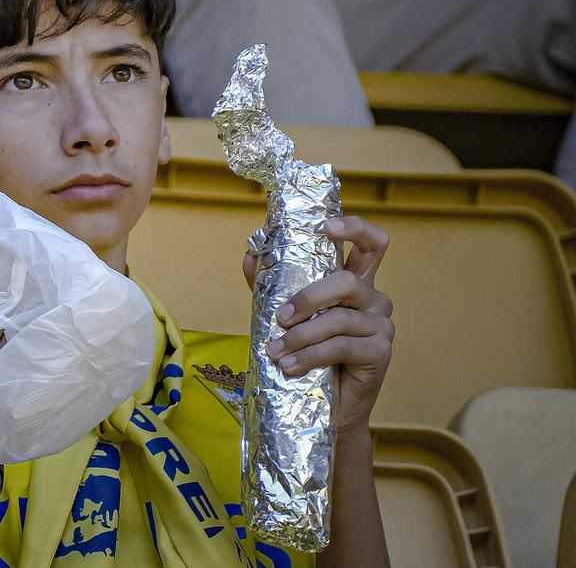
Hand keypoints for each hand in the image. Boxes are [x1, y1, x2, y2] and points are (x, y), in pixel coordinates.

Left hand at [244, 216, 394, 431]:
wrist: (324, 407)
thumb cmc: (306, 354)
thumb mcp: (285, 315)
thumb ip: (269, 285)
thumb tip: (250, 255)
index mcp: (353, 283)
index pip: (371, 243)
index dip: (353, 228)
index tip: (322, 226)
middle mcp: (374, 298)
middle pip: (346, 281)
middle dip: (308, 296)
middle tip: (280, 316)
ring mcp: (381, 325)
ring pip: (338, 319)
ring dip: (300, 336)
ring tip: (275, 352)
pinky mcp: (381, 352)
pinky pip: (342, 347)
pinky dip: (310, 356)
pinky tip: (289, 367)